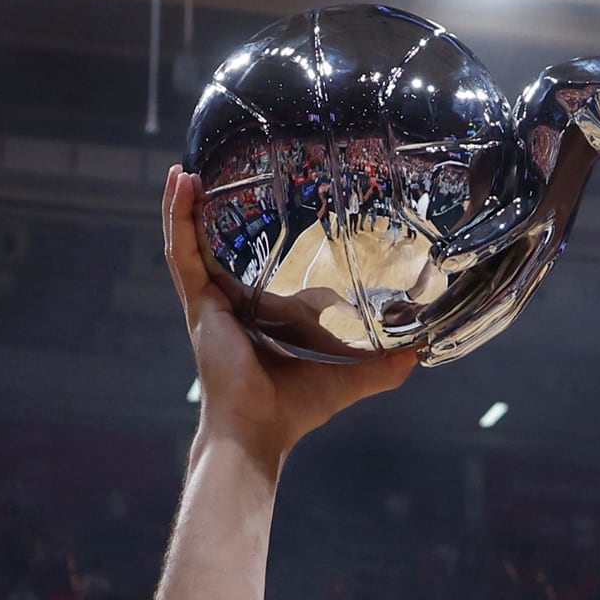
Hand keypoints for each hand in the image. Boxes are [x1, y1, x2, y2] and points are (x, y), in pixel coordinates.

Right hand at [162, 166, 416, 468]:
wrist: (258, 430)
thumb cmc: (292, 411)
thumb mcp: (347, 378)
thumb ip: (383, 365)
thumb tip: (421, 351)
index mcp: (256, 316)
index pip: (255, 269)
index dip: (258, 240)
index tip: (271, 206)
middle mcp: (228, 305)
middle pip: (215, 247)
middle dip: (212, 212)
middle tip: (216, 172)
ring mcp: (209, 303)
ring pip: (191, 242)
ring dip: (186, 205)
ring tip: (185, 169)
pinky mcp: (199, 304)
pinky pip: (183, 252)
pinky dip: (178, 218)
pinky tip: (181, 183)